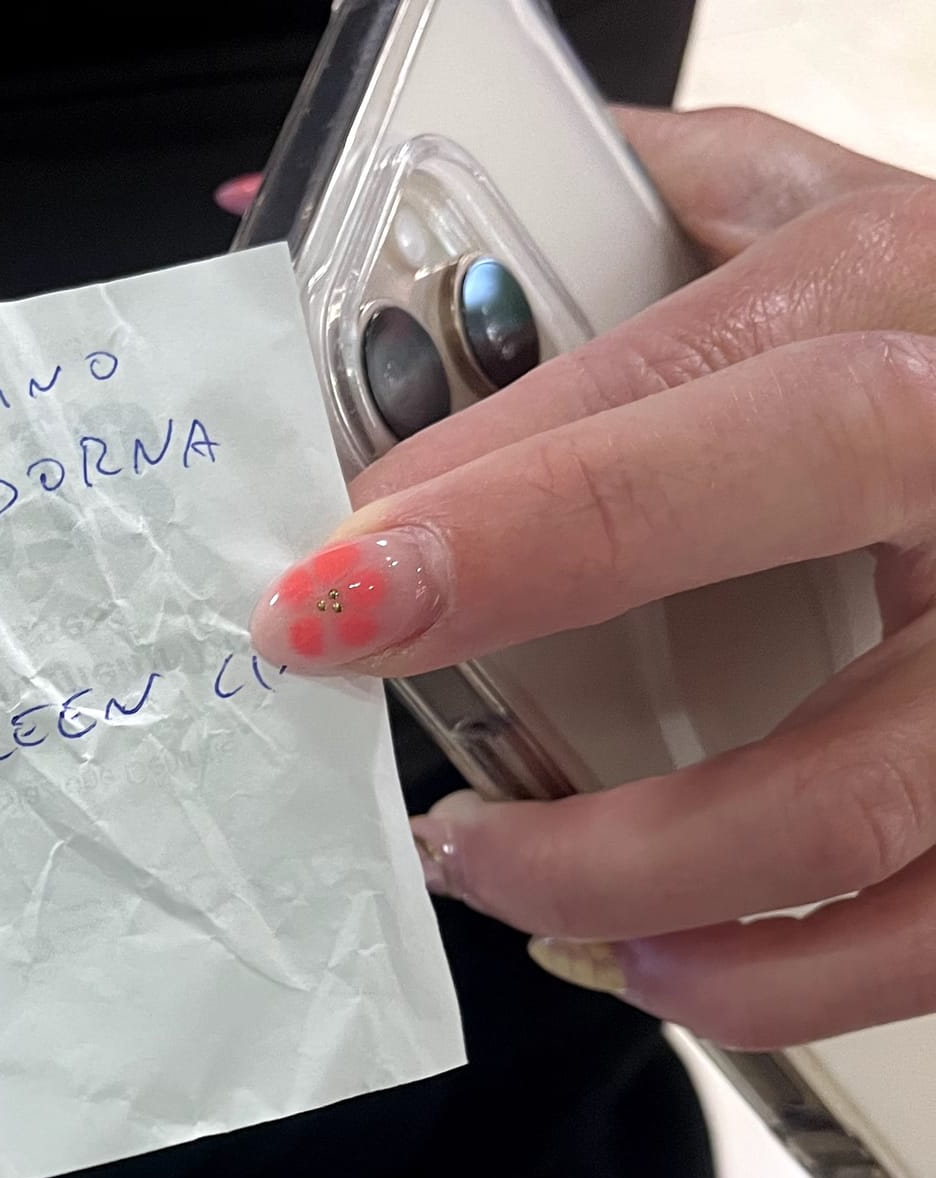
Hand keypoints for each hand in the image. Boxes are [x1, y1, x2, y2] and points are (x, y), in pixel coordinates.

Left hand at [249, 105, 935, 1047]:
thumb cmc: (935, 342)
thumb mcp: (825, 223)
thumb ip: (620, 198)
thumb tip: (304, 204)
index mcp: (905, 294)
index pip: (698, 385)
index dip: (502, 502)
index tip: (331, 588)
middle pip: (798, 524)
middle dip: (554, 648)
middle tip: (413, 774)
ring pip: (857, 801)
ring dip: (637, 876)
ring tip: (491, 875)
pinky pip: (925, 930)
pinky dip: (777, 980)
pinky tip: (658, 965)